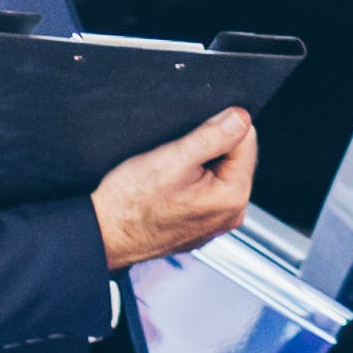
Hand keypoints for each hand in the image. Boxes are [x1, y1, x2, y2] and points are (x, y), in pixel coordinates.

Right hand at [94, 106, 255, 268]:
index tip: (195, 131)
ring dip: (200, 164)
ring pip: (219, 174)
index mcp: (232, 197)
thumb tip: (241, 117)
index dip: (221, 127)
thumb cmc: (130, 204)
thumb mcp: (172, 158)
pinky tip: (170, 186)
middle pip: (235, 159)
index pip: (247, 142)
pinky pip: (206, 192)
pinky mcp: (201, 225)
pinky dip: (192, 182)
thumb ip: (212, 136)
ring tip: (171, 172)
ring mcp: (216, 223)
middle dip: (211, 148)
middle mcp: (230, 214)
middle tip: (177, 154)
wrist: (105, 235)